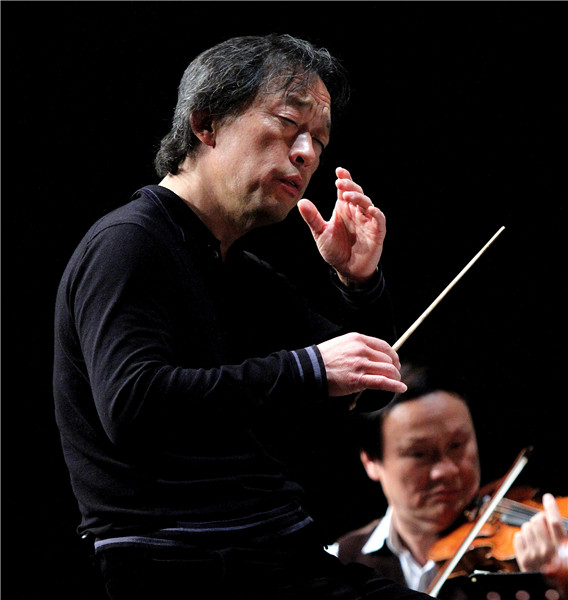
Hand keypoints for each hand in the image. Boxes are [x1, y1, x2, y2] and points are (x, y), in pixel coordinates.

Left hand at [298, 167, 385, 284]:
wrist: (346, 269)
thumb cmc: (335, 250)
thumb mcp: (320, 233)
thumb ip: (312, 218)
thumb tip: (301, 202)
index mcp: (344, 209)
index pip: (345, 190)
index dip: (344, 179)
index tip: (338, 171)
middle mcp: (356, 212)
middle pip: (357, 193)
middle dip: (350, 186)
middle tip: (340, 183)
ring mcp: (367, 222)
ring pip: (367, 204)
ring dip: (359, 198)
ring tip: (347, 196)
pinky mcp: (376, 233)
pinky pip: (379, 221)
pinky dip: (376, 214)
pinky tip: (370, 209)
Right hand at [317, 332, 405, 396]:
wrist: (310, 368)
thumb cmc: (324, 358)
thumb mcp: (342, 343)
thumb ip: (357, 347)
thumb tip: (372, 355)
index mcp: (358, 339)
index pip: (384, 346)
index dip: (392, 355)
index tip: (394, 362)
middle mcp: (362, 350)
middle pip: (388, 359)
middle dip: (394, 368)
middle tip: (395, 374)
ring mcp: (360, 364)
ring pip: (388, 370)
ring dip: (395, 377)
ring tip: (397, 382)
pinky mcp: (358, 379)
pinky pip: (382, 382)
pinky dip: (394, 385)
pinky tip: (401, 388)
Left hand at [513, 493, 566, 571]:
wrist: (557, 594)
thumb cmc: (566, 572)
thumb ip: (564, 537)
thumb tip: (553, 519)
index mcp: (562, 549)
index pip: (554, 522)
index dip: (550, 507)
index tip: (548, 497)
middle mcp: (546, 551)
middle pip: (538, 520)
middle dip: (541, 518)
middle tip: (545, 524)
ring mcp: (533, 555)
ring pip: (526, 526)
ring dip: (533, 528)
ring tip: (540, 537)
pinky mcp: (523, 560)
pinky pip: (518, 536)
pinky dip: (524, 536)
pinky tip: (531, 543)